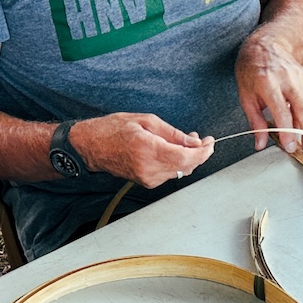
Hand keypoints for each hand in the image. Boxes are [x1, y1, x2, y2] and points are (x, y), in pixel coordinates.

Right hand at [71, 114, 214, 187]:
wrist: (92, 146)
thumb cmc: (114, 129)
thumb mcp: (146, 121)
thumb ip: (172, 133)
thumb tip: (193, 142)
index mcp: (148, 149)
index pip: (186, 158)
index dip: (203, 152)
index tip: (210, 143)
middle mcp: (148, 168)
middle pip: (186, 167)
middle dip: (198, 154)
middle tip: (201, 140)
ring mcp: (147, 178)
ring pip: (179, 171)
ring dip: (188, 158)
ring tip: (186, 142)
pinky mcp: (146, 182)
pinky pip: (169, 174)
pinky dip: (177, 163)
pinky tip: (174, 151)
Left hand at [234, 32, 302, 151]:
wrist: (265, 45)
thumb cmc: (251, 70)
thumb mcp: (245, 96)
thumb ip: (255, 121)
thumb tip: (260, 144)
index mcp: (268, 84)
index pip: (282, 113)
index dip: (287, 133)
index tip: (289, 147)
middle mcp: (287, 80)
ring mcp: (299, 77)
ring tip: (300, 137)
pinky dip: (301, 111)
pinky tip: (293, 114)